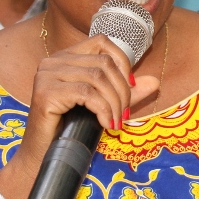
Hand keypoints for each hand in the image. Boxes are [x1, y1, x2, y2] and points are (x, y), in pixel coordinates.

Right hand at [19, 34, 159, 161]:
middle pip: (103, 62)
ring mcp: (47, 75)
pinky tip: (105, 124)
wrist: (43, 156)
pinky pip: (86, 93)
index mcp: (66, 57)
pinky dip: (103, 109)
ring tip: (116, 122)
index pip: (102, 42)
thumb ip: (126, 93)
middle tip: (124, 114)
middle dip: (122, 90)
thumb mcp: (104, 106)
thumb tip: (155, 81)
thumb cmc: (72, 129)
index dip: (122, 62)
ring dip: (114, 103)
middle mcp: (53, 61)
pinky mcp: (46, 92)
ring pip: (97, 77)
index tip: (131, 88)